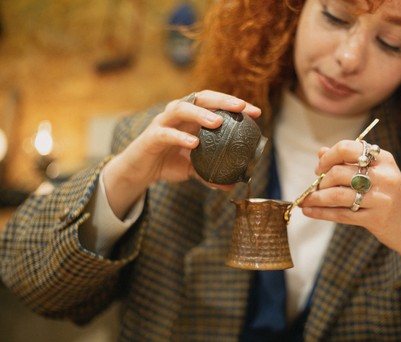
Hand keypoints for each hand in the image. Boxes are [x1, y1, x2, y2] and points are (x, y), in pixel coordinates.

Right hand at [103, 90, 260, 217]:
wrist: (140, 171)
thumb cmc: (168, 162)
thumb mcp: (193, 168)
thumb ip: (210, 173)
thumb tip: (232, 185)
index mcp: (191, 117)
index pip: (215, 103)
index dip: (234, 105)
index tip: (256, 112)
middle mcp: (177, 114)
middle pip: (200, 98)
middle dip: (222, 100)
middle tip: (241, 107)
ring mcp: (163, 123)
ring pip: (180, 109)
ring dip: (200, 114)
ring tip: (218, 122)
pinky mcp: (151, 137)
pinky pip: (165, 134)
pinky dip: (180, 137)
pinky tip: (194, 143)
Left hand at [300, 140, 400, 281]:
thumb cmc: (389, 196)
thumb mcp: (377, 174)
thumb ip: (349, 162)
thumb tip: (321, 152)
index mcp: (384, 159)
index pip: (348, 148)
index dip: (328, 157)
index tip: (319, 168)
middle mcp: (384, 176)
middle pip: (339, 173)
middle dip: (321, 181)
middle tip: (315, 187)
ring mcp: (381, 198)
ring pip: (337, 195)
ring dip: (316, 198)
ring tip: (306, 200)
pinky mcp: (375, 219)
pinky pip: (340, 214)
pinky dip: (320, 212)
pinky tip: (308, 211)